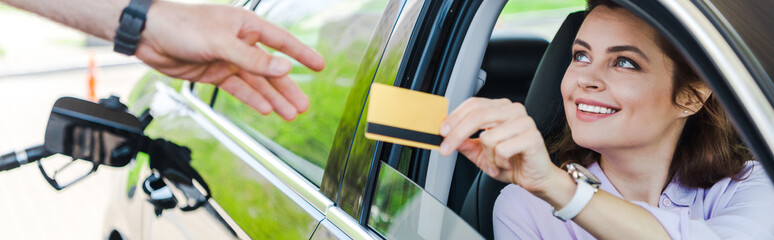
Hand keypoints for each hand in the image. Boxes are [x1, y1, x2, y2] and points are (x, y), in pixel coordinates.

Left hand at [136, 1, 324, 120]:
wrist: (148, 36)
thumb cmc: (182, 26)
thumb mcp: (221, 42)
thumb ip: (253, 58)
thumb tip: (284, 67)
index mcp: (245, 25)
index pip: (281, 41)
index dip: (301, 54)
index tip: (319, 65)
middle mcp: (240, 42)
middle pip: (271, 68)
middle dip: (287, 87)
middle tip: (304, 105)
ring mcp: (228, 59)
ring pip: (257, 83)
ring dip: (273, 98)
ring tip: (290, 113)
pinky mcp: (215, 73)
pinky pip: (239, 89)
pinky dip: (252, 99)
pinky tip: (265, 110)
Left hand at [439, 98, 562, 193]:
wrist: (535, 179)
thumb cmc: (512, 162)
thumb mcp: (481, 153)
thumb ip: (465, 143)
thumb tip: (447, 136)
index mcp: (501, 108)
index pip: (473, 104)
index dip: (454, 117)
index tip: (442, 132)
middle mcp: (513, 110)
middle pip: (477, 116)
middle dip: (457, 135)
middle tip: (446, 149)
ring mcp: (524, 122)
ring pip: (488, 137)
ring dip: (487, 157)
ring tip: (496, 163)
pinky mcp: (532, 137)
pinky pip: (501, 149)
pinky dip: (499, 162)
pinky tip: (506, 164)